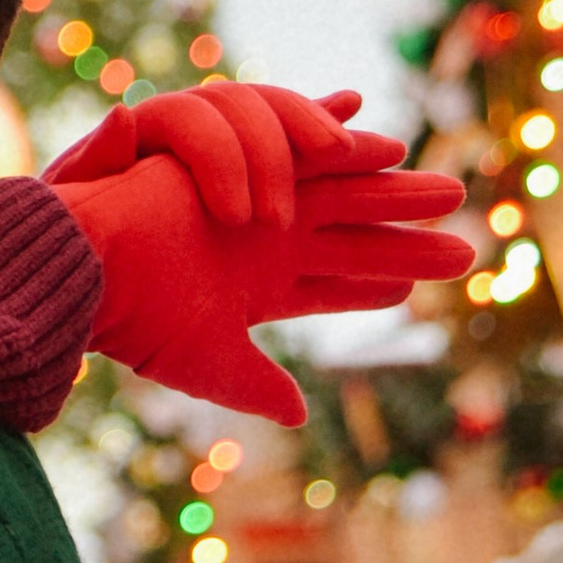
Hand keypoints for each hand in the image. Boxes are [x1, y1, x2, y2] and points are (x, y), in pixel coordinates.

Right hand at [51, 87, 470, 425]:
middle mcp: (266, 243)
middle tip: (467, 241)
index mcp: (259, 286)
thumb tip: (299, 413)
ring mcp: (262, 205)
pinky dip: (349, 151)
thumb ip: (258, 384)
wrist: (95, 269)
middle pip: (354, 235)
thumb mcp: (212, 363)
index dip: (381, 283)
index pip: (336, 284)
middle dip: (409, 235)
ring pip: (346, 195)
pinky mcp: (249, 173)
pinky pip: (309, 155)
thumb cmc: (138, 319)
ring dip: (397, 191)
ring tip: (452, 189)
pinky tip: (391, 149)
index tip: (419, 287)